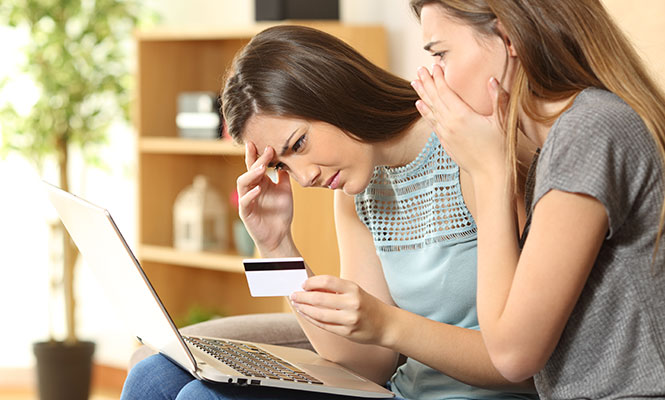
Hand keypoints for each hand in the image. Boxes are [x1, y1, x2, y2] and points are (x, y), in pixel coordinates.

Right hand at [236, 142, 296, 255]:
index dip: (257, 154)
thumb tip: (286, 159)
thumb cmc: (280, 213)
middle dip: (257, 160)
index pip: (255, 165)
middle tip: (267, 150)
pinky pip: (244, 202)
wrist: (280, 234)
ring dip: (251, 174)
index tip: (264, 143)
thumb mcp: (285, 190)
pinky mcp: (246, 213)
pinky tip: (259, 189)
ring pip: (243, 183)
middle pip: (249, 171)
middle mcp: (251, 189)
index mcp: (259, 182)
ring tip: (262, 168)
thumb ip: (283, 176)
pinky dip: (250, 195)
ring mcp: (246, 200)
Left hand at [290, 275, 392, 345]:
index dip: (311, 282)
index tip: (303, 284)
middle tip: (293, 295)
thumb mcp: (354, 292)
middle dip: (303, 297)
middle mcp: (352, 303)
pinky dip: (312, 319)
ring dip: (304, 309)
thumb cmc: (368, 305)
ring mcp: (349, 319)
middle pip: (320, 299)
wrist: (386, 324)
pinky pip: (324, 325)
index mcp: (354, 289)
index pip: (327, 281)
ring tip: (297, 305)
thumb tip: (310, 288)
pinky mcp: (347, 332)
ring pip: (319, 314)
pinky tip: (306, 315)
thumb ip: (335, 290)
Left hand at [411, 64, 508, 181]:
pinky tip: (419, 105)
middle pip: (434, 99)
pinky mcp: (445, 142)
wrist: (490, 173)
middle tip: (419, 70)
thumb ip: (497, 99)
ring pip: (430, 110)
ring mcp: (445, 134)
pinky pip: (431, 123)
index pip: (446, 92)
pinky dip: (424, 112)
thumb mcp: (502, 121)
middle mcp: (449, 124)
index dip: (439, 78)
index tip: (435, 66)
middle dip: (426, 82)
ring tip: (414, 82)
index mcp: (462, 116)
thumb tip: (492, 79)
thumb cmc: (499, 147)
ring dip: (422, 95)